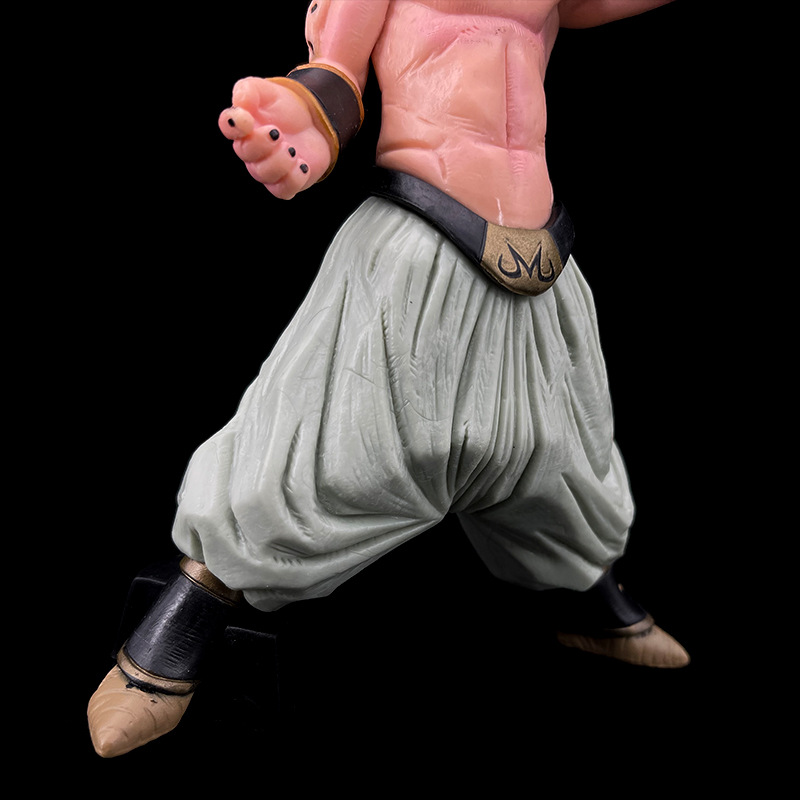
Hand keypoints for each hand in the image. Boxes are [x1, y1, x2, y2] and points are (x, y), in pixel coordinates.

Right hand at [218, 77, 332, 198]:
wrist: (314, 123)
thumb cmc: (285, 108)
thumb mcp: (268, 91)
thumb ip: (249, 91)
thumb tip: (240, 102)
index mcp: (244, 126)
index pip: (228, 126)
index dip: (233, 124)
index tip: (246, 119)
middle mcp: (252, 151)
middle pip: (245, 153)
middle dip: (260, 144)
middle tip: (278, 133)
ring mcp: (268, 168)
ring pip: (264, 174)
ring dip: (279, 162)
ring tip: (293, 150)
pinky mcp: (286, 182)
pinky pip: (283, 190)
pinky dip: (293, 180)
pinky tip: (303, 165)